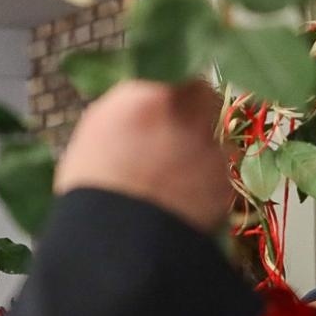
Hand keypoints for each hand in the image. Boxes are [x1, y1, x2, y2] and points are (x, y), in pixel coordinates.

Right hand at [55, 80, 231, 232]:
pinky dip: (207, 179)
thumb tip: (144, 97)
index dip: (175, 85)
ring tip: (179, 171)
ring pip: (216, 135)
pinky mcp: (224, 184)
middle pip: (205, 97)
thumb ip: (128, 104)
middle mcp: (187, 115)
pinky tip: (186, 196)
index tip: (171, 95)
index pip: (177, 70)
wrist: (116, 244)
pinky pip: (219, 171)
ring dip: (203, 145)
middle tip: (179, 130)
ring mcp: (210, 150)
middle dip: (196, 110)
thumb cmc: (91, 186)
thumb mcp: (96, 129)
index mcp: (148, 97)